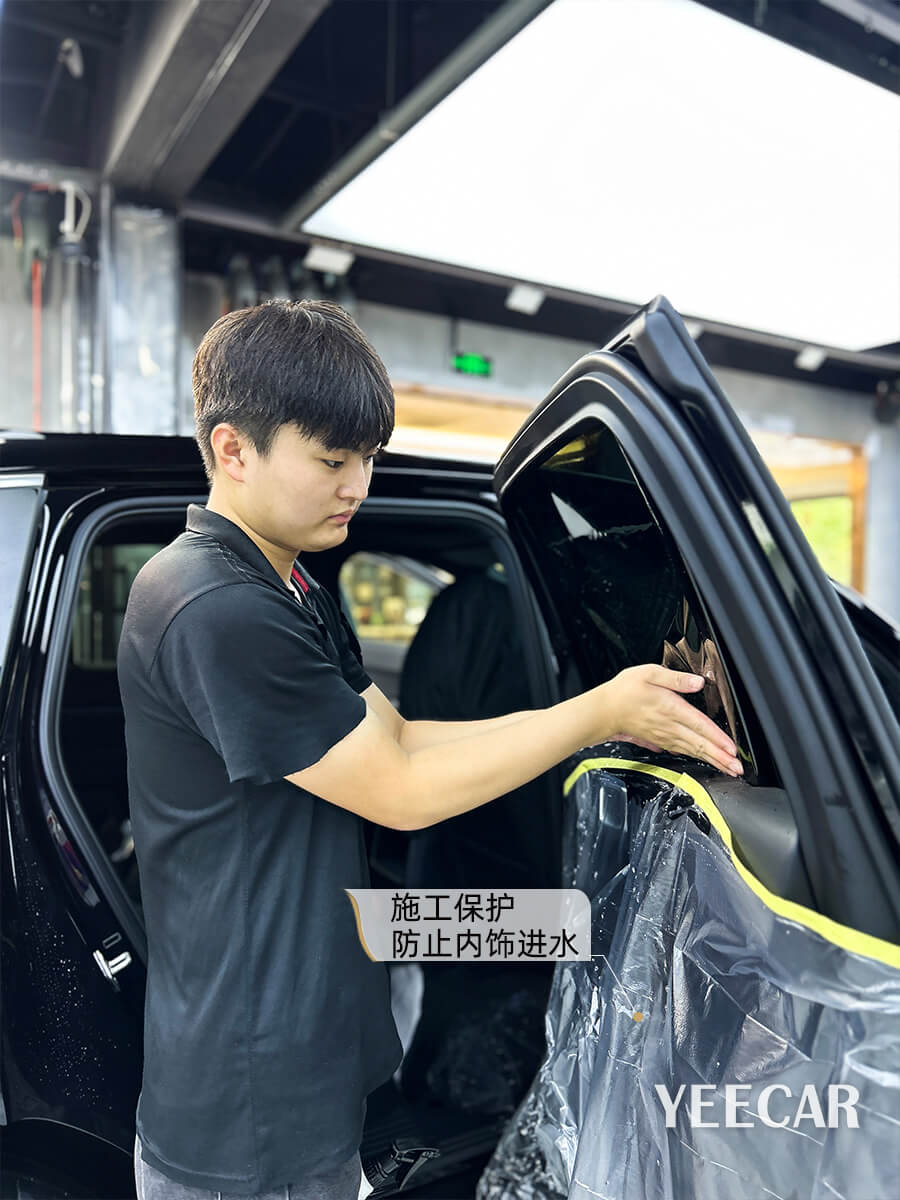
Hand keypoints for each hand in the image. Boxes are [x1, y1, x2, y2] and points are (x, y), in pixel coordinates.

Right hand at [599, 665, 742, 776]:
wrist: (604, 710)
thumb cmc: (624, 690)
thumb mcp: (649, 673)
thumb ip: (675, 678)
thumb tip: (697, 682)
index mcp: (671, 709)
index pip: (700, 726)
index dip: (718, 739)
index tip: (732, 750)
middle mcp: (669, 726)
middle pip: (700, 745)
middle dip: (720, 758)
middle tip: (737, 769)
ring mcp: (664, 736)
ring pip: (693, 751)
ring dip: (712, 761)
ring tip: (727, 769)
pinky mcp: (659, 740)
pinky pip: (682, 751)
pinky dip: (696, 758)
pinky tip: (705, 761)